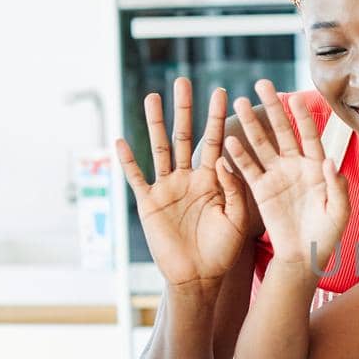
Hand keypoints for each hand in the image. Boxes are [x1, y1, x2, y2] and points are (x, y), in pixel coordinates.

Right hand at [115, 78, 249, 291]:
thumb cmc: (223, 250)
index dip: (217, 118)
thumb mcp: (237, 218)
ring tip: (153, 97)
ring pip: (160, 149)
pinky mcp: (149, 203)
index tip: (223, 92)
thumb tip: (225, 158)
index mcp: (212, 180)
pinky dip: (128, 160)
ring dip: (155, 124)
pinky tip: (120, 140)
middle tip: (182, 81)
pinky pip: (137, 178)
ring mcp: (167, 188)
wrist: (200, 277)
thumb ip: (234, 189)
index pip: (215, 141)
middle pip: (185, 136)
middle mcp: (188, 178)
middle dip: (184, 109)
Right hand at [223, 82, 348, 274]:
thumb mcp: (339, 212)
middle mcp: (295, 165)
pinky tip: (229, 140)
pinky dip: (239, 155)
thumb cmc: (327, 234)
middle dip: (273, 108)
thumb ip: (336, 187)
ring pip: (262, 144)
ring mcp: (277, 175)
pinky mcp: (261, 189)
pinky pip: (249, 169)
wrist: (304, 255)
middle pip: (283, 131)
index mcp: (316, 166)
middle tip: (262, 84)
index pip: (309, 135)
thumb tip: (328, 160)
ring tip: (239, 102)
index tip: (296, 97)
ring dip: (251, 124)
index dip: (303, 117)